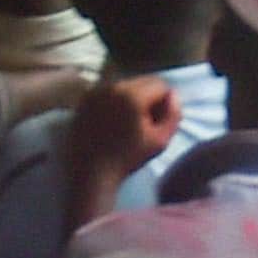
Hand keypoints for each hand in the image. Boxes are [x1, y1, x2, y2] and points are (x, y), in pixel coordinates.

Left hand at [62, 71, 183, 222]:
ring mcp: (95, 93)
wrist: (89, 175)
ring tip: (126, 126)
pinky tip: (111, 125)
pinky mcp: (84, 100)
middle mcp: (112, 87)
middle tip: (143, 124)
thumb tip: (173, 95)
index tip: (157, 123)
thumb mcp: (160, 141)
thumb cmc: (126, 160)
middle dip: (148, 99)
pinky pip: (108, 93)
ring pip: (125, 86)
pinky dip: (114, 103)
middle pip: (142, 82)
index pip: (160, 85)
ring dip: (131, 100)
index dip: (164, 103)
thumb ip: (173, 115)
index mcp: (132, 95)